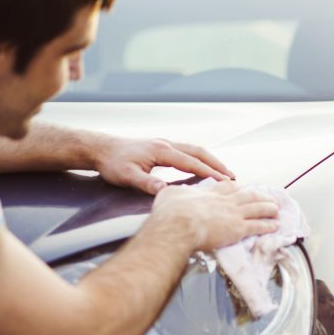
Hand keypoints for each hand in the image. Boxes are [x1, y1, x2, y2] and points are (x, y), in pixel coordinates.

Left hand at [93, 136, 234, 193]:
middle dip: (218, 165)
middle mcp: (167, 144)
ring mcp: (165, 144)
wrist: (100, 148)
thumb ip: (147, 183)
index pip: (192, 163)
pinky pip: (188, 151)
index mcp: (162, 151)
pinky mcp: (162, 146)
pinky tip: (204, 167)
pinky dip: (201, 158)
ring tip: (224, 173)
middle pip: (200, 152)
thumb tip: (166, 190)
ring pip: (195, 150)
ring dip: (211, 160)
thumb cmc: (112, 163)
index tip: (225, 183)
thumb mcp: (127, 176)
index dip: (210, 173)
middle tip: (233, 177)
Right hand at [150, 182, 279, 251]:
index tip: (242, 187)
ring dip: (269, 208)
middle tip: (268, 197)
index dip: (237, 187)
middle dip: (260, 196)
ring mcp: (233, 214)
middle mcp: (225, 202)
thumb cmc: (170, 213)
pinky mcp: (238, 229)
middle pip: (248, 195)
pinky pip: (258, 226)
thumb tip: (171, 191)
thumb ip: (177, 192)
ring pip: (257, 208)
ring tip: (276, 208)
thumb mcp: (170, 194)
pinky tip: (275, 225)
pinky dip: (269, 225)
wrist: (178, 225)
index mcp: (209, 193)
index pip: (227, 187)